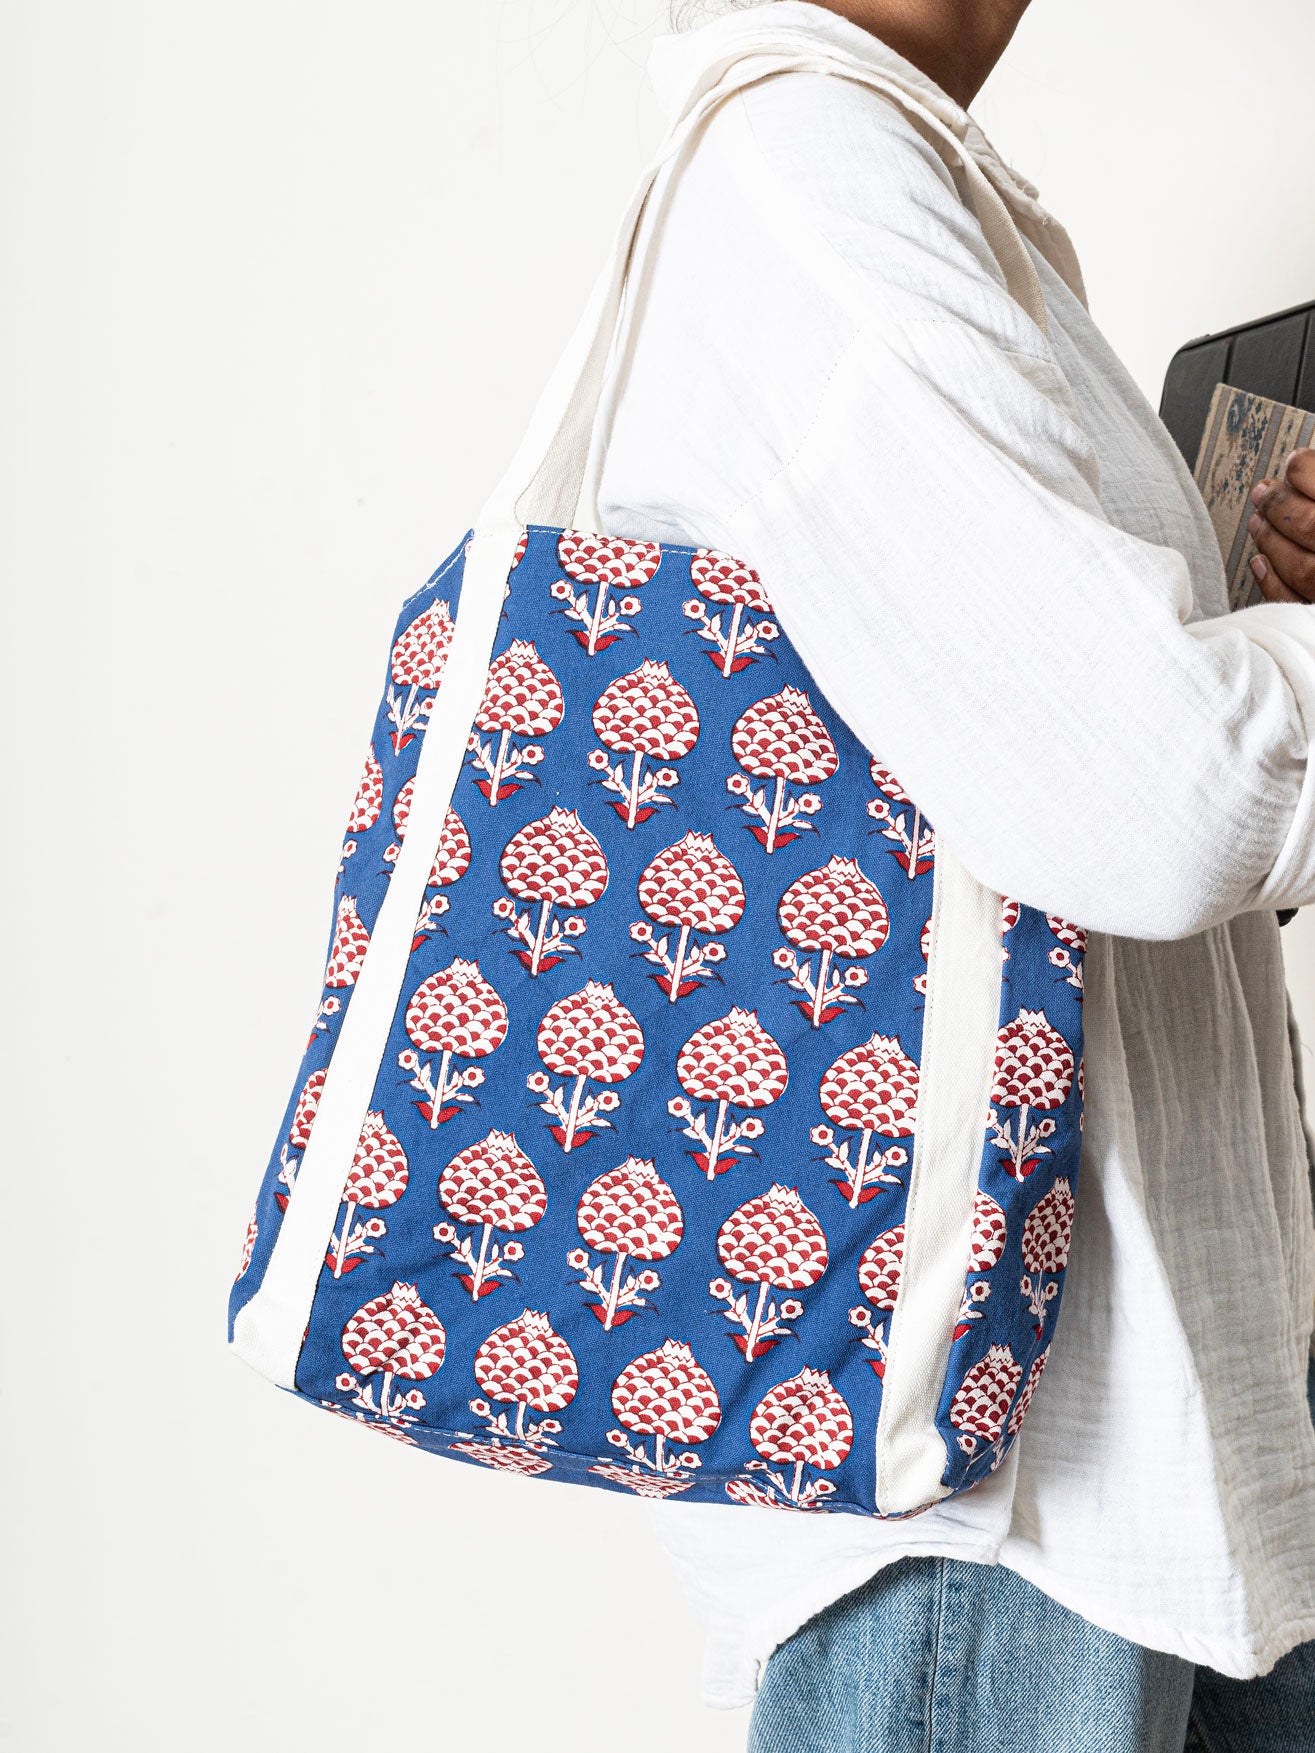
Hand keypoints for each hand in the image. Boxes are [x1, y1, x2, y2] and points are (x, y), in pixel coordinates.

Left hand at [1249, 448, 1314, 601]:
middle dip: (1280, 505)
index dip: (1306, 470)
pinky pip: (1295, 603)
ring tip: (1257, 523)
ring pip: (1302, 568)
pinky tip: (1259, 563)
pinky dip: (1272, 582)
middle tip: (1263, 492)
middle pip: (1312, 526)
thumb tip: (1300, 467)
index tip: (1294, 462)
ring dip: (1271, 540)